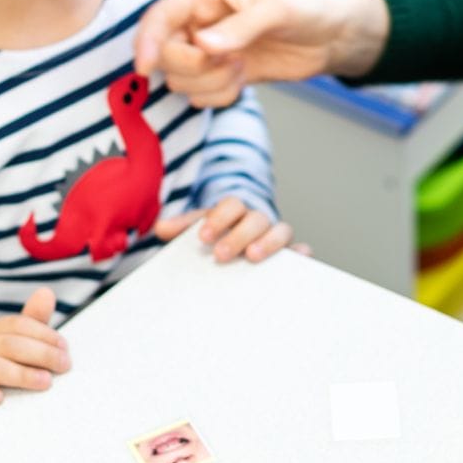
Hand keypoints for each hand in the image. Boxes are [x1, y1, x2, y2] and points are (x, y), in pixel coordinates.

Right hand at [0, 288, 70, 413]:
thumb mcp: (14, 345)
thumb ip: (32, 322)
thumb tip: (46, 292)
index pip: (18, 325)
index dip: (44, 334)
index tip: (65, 349)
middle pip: (9, 344)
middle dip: (41, 354)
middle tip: (63, 366)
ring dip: (21, 374)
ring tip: (45, 382)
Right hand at [133, 0, 389, 106]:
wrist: (331, 37)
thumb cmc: (307, 10)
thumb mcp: (277, 12)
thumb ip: (240, 28)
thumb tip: (203, 44)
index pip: (159, 18)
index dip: (146, 42)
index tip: (145, 68)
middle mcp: (199, 21)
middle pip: (165, 55)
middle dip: (194, 66)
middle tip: (229, 60)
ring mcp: (208, 50)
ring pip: (180, 79)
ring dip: (210, 83)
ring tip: (240, 67)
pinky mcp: (220, 74)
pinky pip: (200, 96)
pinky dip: (220, 95)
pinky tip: (242, 80)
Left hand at [154, 196, 308, 262]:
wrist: (237, 238)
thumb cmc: (218, 234)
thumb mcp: (199, 227)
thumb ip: (182, 227)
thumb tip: (161, 228)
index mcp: (235, 210)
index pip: (231, 205)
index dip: (219, 218)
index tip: (203, 236)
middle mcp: (258, 219)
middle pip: (254, 219)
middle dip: (239, 235)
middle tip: (221, 255)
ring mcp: (276, 234)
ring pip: (281, 230)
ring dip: (269, 242)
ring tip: (253, 257)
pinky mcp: (289, 252)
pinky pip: (300, 249)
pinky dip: (301, 252)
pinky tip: (299, 257)